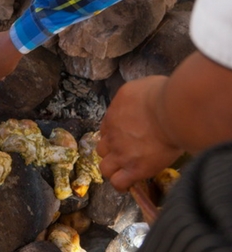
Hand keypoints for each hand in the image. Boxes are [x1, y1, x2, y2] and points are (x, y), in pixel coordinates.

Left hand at [97, 76, 181, 191]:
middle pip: (102, 149)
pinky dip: (122, 185)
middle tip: (127, 155)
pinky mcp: (135, 169)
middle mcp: (112, 136)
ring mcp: (122, 153)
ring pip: (106, 168)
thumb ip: (134, 99)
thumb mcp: (139, 87)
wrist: (171, 111)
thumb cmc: (160, 95)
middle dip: (111, 153)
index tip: (125, 139)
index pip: (105, 131)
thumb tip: (139, 100)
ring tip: (127, 171)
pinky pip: (120, 183)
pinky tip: (130, 184)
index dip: (114, 136)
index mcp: (112, 116)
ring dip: (114, 170)